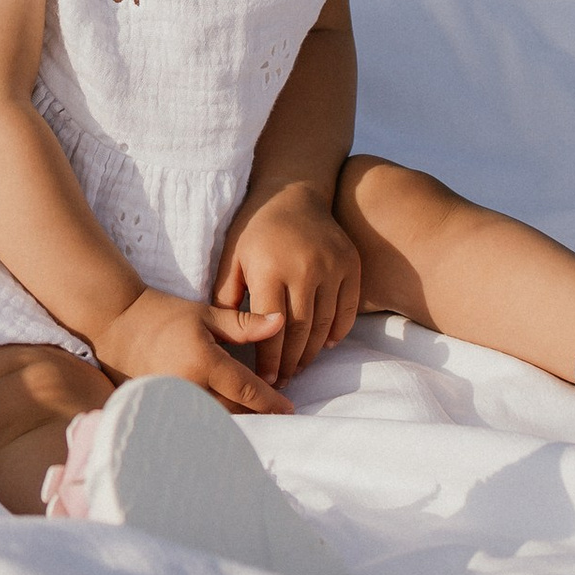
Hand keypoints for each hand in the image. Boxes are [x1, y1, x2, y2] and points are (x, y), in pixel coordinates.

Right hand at [92, 286, 291, 416]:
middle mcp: (188, 387)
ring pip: (212, 422)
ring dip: (235, 424)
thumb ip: (244, 323)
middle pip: (233, 412)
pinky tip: (222, 429)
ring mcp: (170, 402)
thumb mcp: (206, 314)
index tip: (290, 410)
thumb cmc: (164, 314)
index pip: (246, 389)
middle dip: (257, 417)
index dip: (271, 402)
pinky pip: (190, 423)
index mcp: (204, 361)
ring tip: (258, 425)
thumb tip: (280, 320)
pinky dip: (209, 426)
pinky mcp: (157, 409)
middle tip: (278, 420)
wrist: (117, 324)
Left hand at [216, 182, 362, 383]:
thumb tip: (224, 338)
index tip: (265, 379)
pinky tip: (324, 344)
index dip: (269, 359)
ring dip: (312, 352)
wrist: (292, 193)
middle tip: (283, 381)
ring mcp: (331, 266)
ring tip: (300, 367)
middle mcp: (304, 269)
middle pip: (299, 330)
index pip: (270, 327)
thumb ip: (227, 298)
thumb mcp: (231, 258)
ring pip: (324, 324)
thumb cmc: (254, 229)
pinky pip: (347, 308)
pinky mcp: (351, 263)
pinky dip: (338, 331)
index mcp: (269, 269)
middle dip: (290, 362)